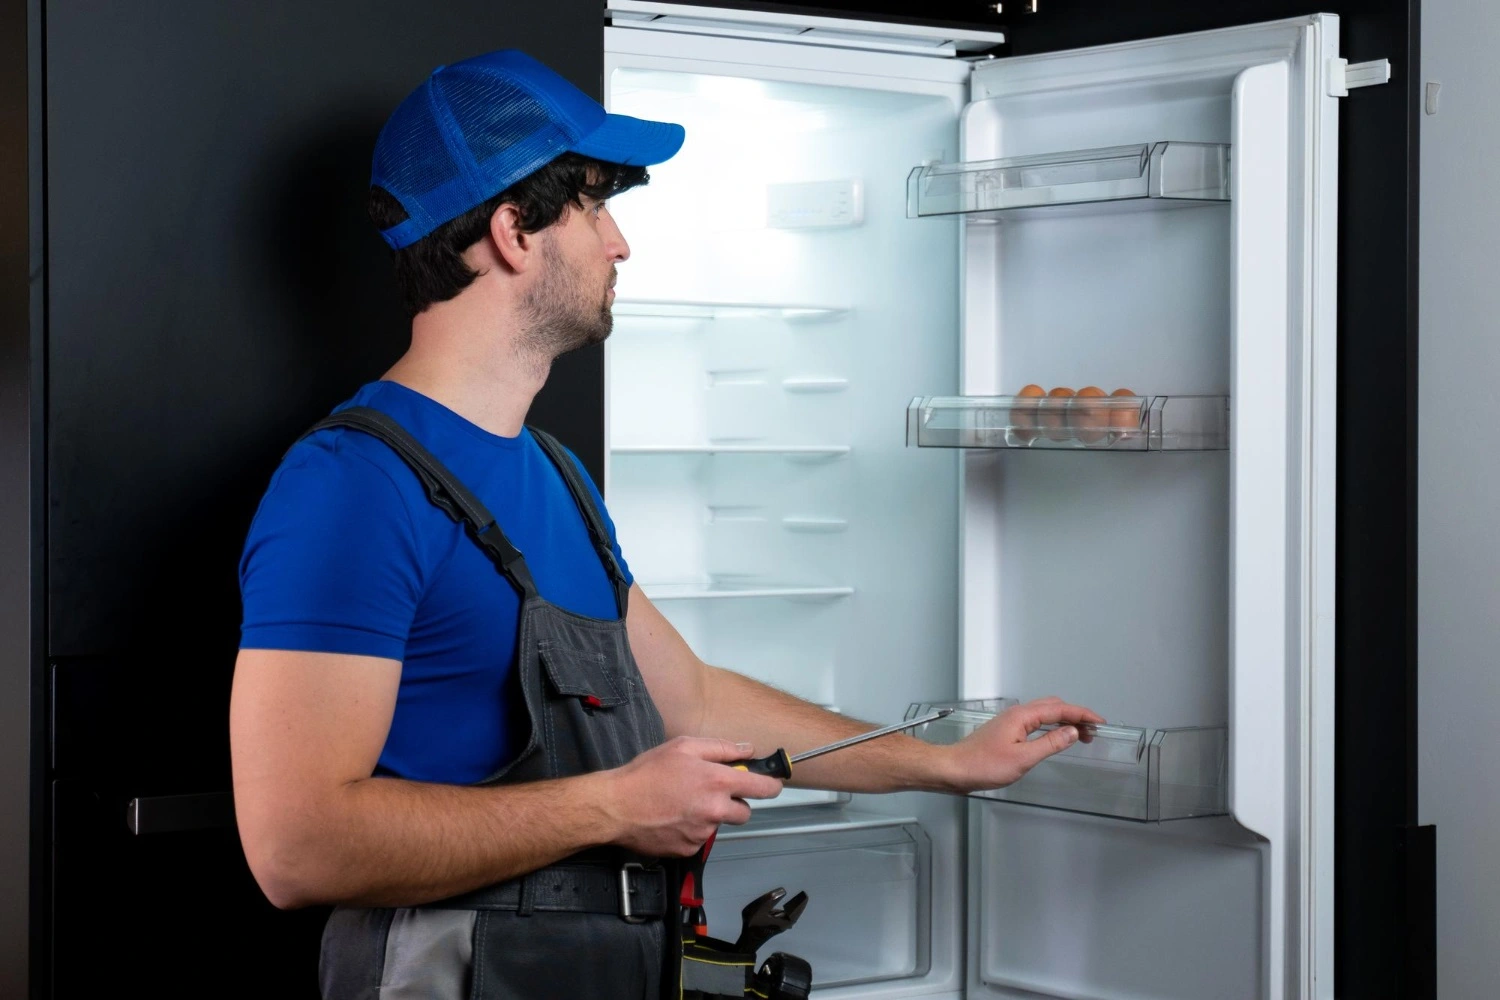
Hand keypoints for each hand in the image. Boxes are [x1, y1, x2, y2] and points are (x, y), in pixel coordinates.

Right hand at [597, 736, 783, 856]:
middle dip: (735, 803)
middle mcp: (715, 810)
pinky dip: (692, 829)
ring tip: (682, 803)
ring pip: (719, 824)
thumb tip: (747, 750)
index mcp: (717, 782)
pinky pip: (700, 838)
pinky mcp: (689, 849)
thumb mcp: (683, 747)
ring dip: (710, 815)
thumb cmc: (647, 773)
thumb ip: (721, 748)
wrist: (616, 807)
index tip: (772, 784)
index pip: (763, 789)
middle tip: (712, 792)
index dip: (771, 785)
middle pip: (745, 812)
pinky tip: (673, 817)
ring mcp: (703, 833)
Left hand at [943, 696, 1106, 793]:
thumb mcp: (1023, 758)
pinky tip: (1056, 737)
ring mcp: (1011, 721)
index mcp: (1022, 716)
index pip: (1059, 709)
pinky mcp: (1007, 731)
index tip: (1100, 722)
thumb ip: (1050, 744)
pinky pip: (1036, 722)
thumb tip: (1072, 731)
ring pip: (1044, 713)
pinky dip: (1052, 726)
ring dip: (1065, 720)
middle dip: (1076, 715)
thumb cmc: (984, 765)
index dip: (1083, 714)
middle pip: (1053, 706)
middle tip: (1094, 730)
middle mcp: (1017, 714)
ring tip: (1082, 734)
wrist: (955, 769)